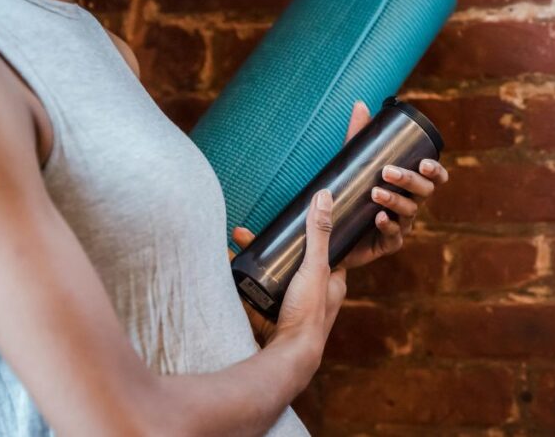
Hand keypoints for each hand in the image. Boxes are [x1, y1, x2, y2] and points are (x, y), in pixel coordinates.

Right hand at [228, 191, 345, 349]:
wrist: (286, 357)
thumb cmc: (308, 314)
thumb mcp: (315, 266)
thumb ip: (318, 233)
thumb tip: (325, 196)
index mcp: (331, 284)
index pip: (323, 253)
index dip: (309, 237)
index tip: (292, 222)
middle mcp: (311, 296)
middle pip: (289, 264)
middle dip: (267, 248)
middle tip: (245, 234)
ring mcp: (287, 308)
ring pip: (267, 279)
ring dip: (249, 262)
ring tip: (232, 244)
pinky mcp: (266, 319)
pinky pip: (250, 296)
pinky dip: (237, 282)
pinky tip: (223, 266)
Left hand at [335, 100, 449, 268]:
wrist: (331, 232)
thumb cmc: (350, 195)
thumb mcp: (354, 164)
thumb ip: (358, 137)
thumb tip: (361, 105)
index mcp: (410, 186)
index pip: (433, 178)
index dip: (435, 171)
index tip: (424, 163)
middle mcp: (410, 205)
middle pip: (424, 192)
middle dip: (409, 180)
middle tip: (387, 172)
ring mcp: (402, 226)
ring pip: (409, 213)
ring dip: (395, 201)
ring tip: (376, 193)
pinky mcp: (388, 244)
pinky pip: (394, 236)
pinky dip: (388, 226)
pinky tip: (378, 218)